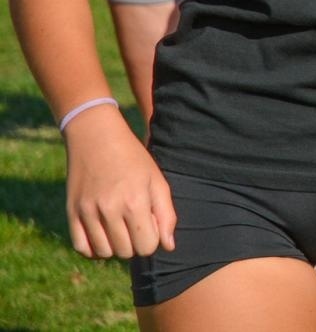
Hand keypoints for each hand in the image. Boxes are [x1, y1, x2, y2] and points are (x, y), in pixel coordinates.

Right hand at [63, 109, 175, 258]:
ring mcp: (87, 212)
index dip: (152, 239)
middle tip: (135, 224)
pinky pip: (81, 247)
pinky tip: (103, 235)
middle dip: (135, 243)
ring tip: (120, 228)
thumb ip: (166, 214)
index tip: (150, 224)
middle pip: (126, 252)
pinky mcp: (71, 213)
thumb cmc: (134, 159)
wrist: (97, 138)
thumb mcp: (157, 180)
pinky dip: (94, 248)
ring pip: (104, 253)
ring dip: (115, 246)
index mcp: (135, 201)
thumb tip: (168, 246)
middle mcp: (109, 209)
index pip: (147, 246)